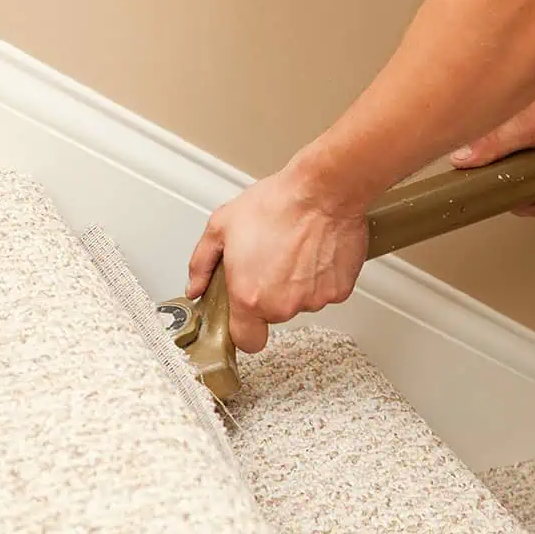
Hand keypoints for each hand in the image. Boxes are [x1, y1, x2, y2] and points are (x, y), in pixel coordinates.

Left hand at [185, 169, 368, 353]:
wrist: (324, 192)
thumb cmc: (278, 204)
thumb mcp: (222, 226)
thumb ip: (202, 263)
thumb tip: (196, 285)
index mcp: (250, 296)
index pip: (246, 341)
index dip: (244, 329)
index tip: (244, 317)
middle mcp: (282, 305)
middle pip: (273, 315)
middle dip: (269, 293)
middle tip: (269, 260)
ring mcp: (313, 300)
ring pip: (300, 302)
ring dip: (296, 284)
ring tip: (294, 250)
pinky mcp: (338, 291)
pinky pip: (324, 291)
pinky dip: (319, 276)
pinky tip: (313, 252)